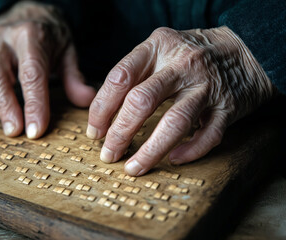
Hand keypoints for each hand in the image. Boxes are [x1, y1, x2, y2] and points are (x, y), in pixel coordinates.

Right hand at [0, 1, 95, 142]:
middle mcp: (3, 43)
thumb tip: (87, 100)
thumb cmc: (48, 36)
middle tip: (13, 132)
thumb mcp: (67, 50)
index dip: (34, 102)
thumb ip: (74, 76)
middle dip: (5, 107)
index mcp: (30, 37)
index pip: (31, 72)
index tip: (36, 129)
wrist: (25, 15)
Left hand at [87, 26, 273, 175]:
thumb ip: (134, 73)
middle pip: (142, 100)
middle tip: (109, 154)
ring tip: (134, 168)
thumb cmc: (190, 55)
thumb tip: (102, 114)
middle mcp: (182, 64)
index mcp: (158, 47)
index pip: (120, 77)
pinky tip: (173, 159)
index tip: (95, 131)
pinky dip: (189, 151)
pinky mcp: (227, 107)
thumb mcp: (160, 49)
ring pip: (174, 122)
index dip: (101, 108)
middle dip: (120, 133)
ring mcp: (206, 86)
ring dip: (150, 150)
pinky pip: (207, 135)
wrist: (243, 52)